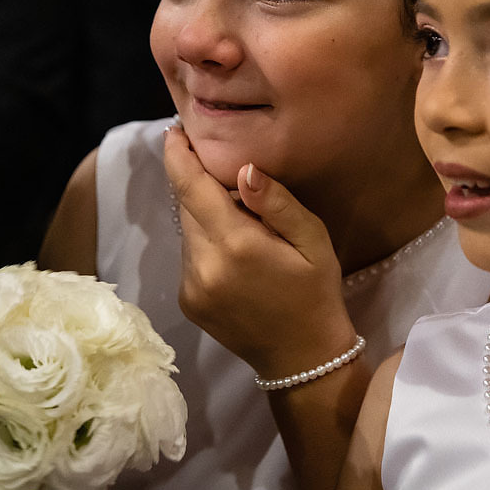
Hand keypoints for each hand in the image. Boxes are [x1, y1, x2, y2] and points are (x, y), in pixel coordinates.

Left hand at [163, 127, 358, 378]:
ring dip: (206, 216)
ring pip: (188, 230)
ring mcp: (190, 286)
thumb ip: (276, 203)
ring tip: (242, 222)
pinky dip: (206, 242)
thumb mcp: (312, 241)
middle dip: (200, 184)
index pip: (192, 188)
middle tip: (225, 171)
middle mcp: (203, 265)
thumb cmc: (315, 293)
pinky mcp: (187, 301)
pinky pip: (190, 255)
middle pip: (187, 205)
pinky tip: (235, 254)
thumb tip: (244, 169)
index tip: (174, 130)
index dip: (178, 155)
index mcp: (235, 245)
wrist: (302, 359)